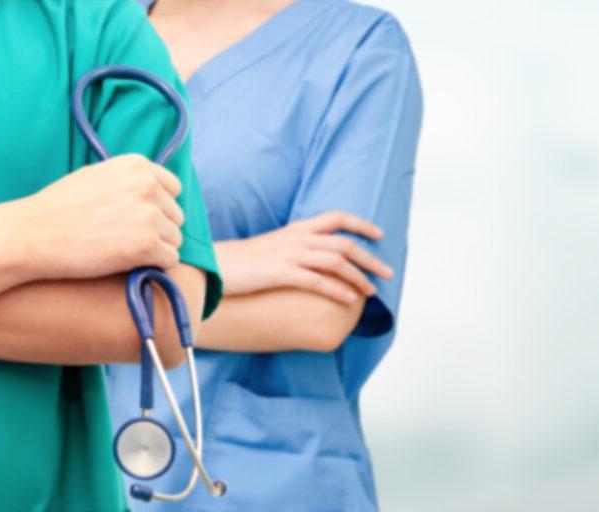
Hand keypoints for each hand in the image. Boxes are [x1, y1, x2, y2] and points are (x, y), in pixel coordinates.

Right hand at [6, 155, 185, 279]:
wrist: (33, 234)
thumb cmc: (58, 208)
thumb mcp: (96, 176)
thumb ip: (128, 180)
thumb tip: (155, 191)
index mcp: (137, 166)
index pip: (173, 188)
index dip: (158, 207)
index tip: (137, 219)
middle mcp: (148, 186)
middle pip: (175, 216)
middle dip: (157, 229)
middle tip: (124, 238)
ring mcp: (149, 215)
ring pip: (174, 239)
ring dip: (155, 249)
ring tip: (122, 250)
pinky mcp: (147, 245)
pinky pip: (169, 260)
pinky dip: (153, 266)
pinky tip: (128, 263)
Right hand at [215, 211, 393, 303]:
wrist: (211, 266)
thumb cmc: (240, 262)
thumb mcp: (271, 249)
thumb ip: (294, 250)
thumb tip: (312, 263)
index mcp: (295, 229)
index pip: (336, 218)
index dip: (360, 224)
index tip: (379, 234)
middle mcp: (296, 238)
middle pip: (343, 244)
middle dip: (370, 258)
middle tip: (387, 273)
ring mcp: (289, 255)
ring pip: (336, 262)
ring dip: (359, 277)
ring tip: (372, 292)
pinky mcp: (280, 272)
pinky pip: (317, 280)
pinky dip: (337, 290)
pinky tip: (349, 300)